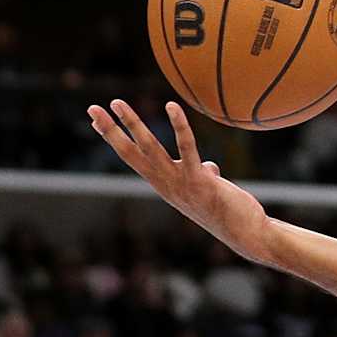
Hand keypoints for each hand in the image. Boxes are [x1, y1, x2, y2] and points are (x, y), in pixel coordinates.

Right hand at [88, 100, 275, 265]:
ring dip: (131, 123)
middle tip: (92, 107)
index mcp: (164, 185)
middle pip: (130, 153)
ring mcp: (180, 183)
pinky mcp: (199, 180)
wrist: (245, 234)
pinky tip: (171, 106)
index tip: (96, 121)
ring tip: (117, 102)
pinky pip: (186, 147)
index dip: (114, 139)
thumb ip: (201, 175)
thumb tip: (208, 167)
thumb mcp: (207, 190)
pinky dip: (179, 126)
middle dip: (109, 130)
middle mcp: (166, 185)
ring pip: (149, 148)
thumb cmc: (229, 212)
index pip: (132, 159)